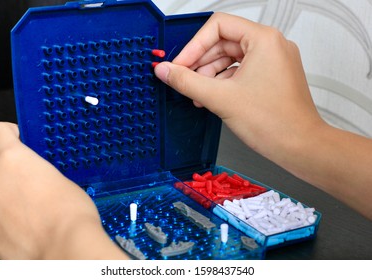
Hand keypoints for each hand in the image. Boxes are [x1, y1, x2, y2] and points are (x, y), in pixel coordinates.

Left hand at [0, 122, 127, 258]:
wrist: (66, 248)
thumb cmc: (70, 215)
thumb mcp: (62, 179)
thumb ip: (40, 171)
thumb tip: (37, 174)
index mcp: (16, 161)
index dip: (9, 133)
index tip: (15, 137)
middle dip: (3, 165)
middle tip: (23, 175)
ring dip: (0, 191)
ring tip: (24, 203)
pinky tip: (21, 222)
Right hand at [155, 12, 324, 162]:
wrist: (300, 147)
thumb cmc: (276, 123)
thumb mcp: (220, 98)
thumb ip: (187, 82)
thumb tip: (166, 70)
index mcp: (264, 40)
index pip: (218, 26)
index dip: (194, 45)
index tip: (180, 64)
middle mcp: (272, 46)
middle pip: (224, 42)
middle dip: (200, 62)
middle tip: (183, 78)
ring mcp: (273, 61)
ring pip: (231, 58)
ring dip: (210, 74)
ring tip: (197, 92)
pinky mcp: (272, 77)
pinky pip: (241, 71)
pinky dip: (223, 82)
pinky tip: (211, 97)